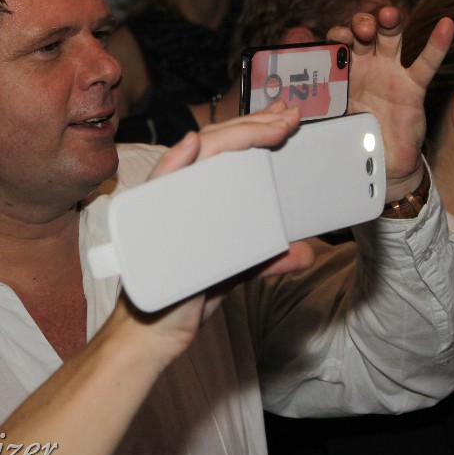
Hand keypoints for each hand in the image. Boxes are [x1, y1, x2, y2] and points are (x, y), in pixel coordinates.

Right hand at [121, 105, 315, 356]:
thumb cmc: (183, 299)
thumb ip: (264, 260)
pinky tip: (194, 145)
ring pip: (196, 157)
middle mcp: (177, 196)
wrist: (151, 338)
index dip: (254, 132)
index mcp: (196, 201)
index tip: (284, 121)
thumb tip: (304, 252)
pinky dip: (174, 163)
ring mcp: (163, 207)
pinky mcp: (149, 226)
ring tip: (268, 123)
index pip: (226, 156)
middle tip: (288, 116)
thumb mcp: (232, 274)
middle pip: (215, 147)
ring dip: (233, 135)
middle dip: (254, 126)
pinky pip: (159, 188)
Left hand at [328, 7, 453, 200]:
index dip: (337, 37)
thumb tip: (287, 109)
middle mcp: (368, 66)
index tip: (335, 39)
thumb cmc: (357, 138)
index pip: (338, 44)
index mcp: (344, 72)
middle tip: (360, 30)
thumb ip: (317, 109)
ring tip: (387, 15)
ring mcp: (391, 73)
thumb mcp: (333, 121)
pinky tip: (446, 25)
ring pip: (391, 39)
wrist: (382, 163)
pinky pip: (426, 62)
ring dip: (389, 23)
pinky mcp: (413, 86)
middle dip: (361, 25)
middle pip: (364, 34)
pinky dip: (437, 44)